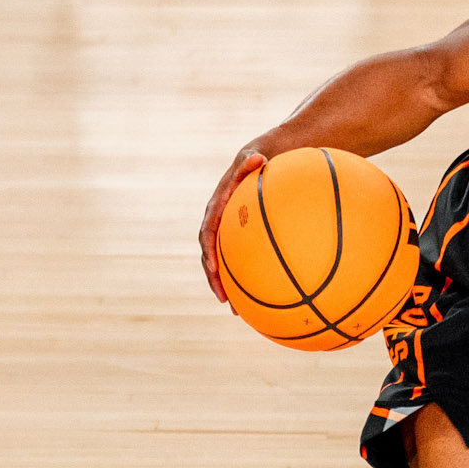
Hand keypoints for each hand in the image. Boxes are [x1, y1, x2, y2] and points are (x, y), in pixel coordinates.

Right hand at [199, 150, 265, 303]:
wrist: (258, 161)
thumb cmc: (256, 161)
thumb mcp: (251, 158)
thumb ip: (250, 162)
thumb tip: (258, 156)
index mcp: (217, 210)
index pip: (208, 233)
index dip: (209, 251)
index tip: (213, 268)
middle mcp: (218, 224)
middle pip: (210, 256)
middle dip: (215, 279)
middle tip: (224, 299)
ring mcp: (228, 233)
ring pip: (223, 264)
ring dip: (228, 287)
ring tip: (238, 311)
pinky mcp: (240, 239)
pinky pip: (240, 261)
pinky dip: (246, 278)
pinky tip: (261, 298)